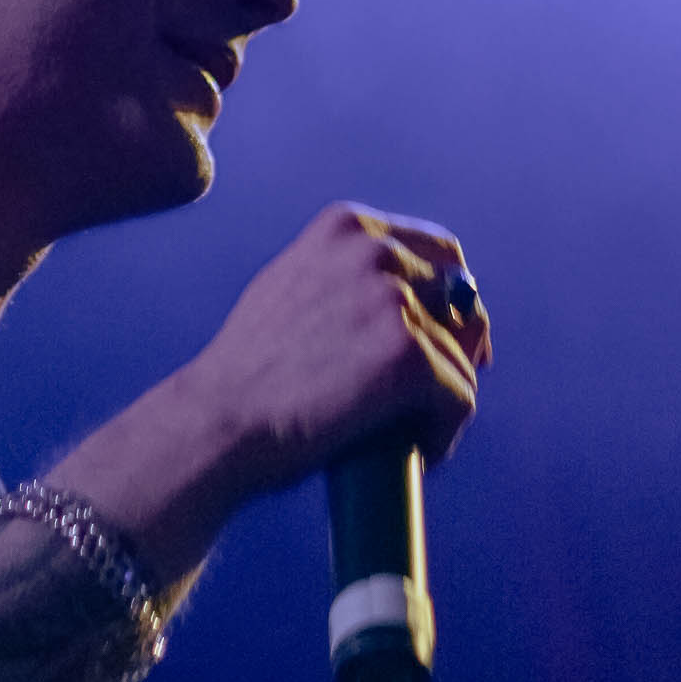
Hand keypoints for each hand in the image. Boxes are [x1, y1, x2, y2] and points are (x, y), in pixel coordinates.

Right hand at [196, 203, 493, 492]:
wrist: (218, 422)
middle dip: (462, 344)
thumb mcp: (287, 291)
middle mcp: (375, 253)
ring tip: (413, 434)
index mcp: (346, 229)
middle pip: (462, 297)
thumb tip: (397, 299)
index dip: (451, 300)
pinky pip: (460, 396)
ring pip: (462, 354)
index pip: (437, 251)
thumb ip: (338, 279)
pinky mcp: (410, 356)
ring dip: (446, 398)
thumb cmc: (244, 376)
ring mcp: (394, 302)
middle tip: (443, 392)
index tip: (449, 339)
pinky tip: (421, 451)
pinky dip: (445, 431)